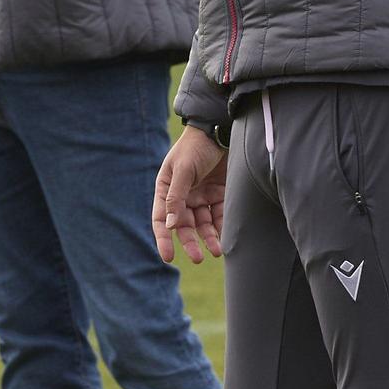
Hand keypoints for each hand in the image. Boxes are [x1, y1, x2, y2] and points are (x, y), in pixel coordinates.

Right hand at [152, 126, 227, 263]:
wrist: (220, 131)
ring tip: (216, 251)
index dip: (163, 238)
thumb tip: (171, 225)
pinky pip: (219, 216)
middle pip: (184, 225)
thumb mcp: (183, 170)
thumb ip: (177, 197)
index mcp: (166, 189)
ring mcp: (201, 196)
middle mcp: (183, 196)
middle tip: (197, 258)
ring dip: (208, 238)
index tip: (168, 257)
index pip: (162, 218)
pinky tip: (226, 238)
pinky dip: (222, 228)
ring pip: (203, 224)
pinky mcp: (219, 195)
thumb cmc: (196, 147)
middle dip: (190, 242)